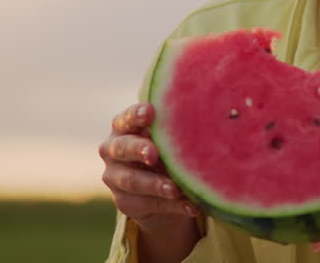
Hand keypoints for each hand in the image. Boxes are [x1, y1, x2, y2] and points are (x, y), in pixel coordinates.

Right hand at [99, 103, 199, 229]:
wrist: (156, 189)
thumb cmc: (165, 150)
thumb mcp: (167, 139)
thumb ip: (174, 132)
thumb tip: (206, 125)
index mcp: (123, 127)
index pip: (126, 118)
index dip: (136, 115)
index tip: (149, 113)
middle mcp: (112, 150)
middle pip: (123, 148)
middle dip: (138, 149)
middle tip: (153, 154)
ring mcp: (114, 177)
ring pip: (132, 180)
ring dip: (156, 185)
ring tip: (175, 190)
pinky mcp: (124, 202)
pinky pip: (148, 204)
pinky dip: (172, 206)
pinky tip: (191, 207)